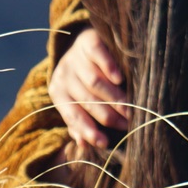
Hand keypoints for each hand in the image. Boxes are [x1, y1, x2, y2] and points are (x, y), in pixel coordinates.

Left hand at [49, 28, 128, 149]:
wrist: (83, 43)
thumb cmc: (83, 79)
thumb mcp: (77, 99)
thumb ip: (80, 121)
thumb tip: (84, 146)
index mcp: (58, 93)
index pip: (73, 115)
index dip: (88, 130)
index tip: (104, 143)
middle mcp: (63, 75)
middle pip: (86, 100)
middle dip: (107, 115)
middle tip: (126, 124)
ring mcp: (75, 58)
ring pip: (94, 81)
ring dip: (113, 97)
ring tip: (130, 108)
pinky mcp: (87, 42)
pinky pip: (96, 55)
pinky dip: (108, 67)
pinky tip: (119, 78)